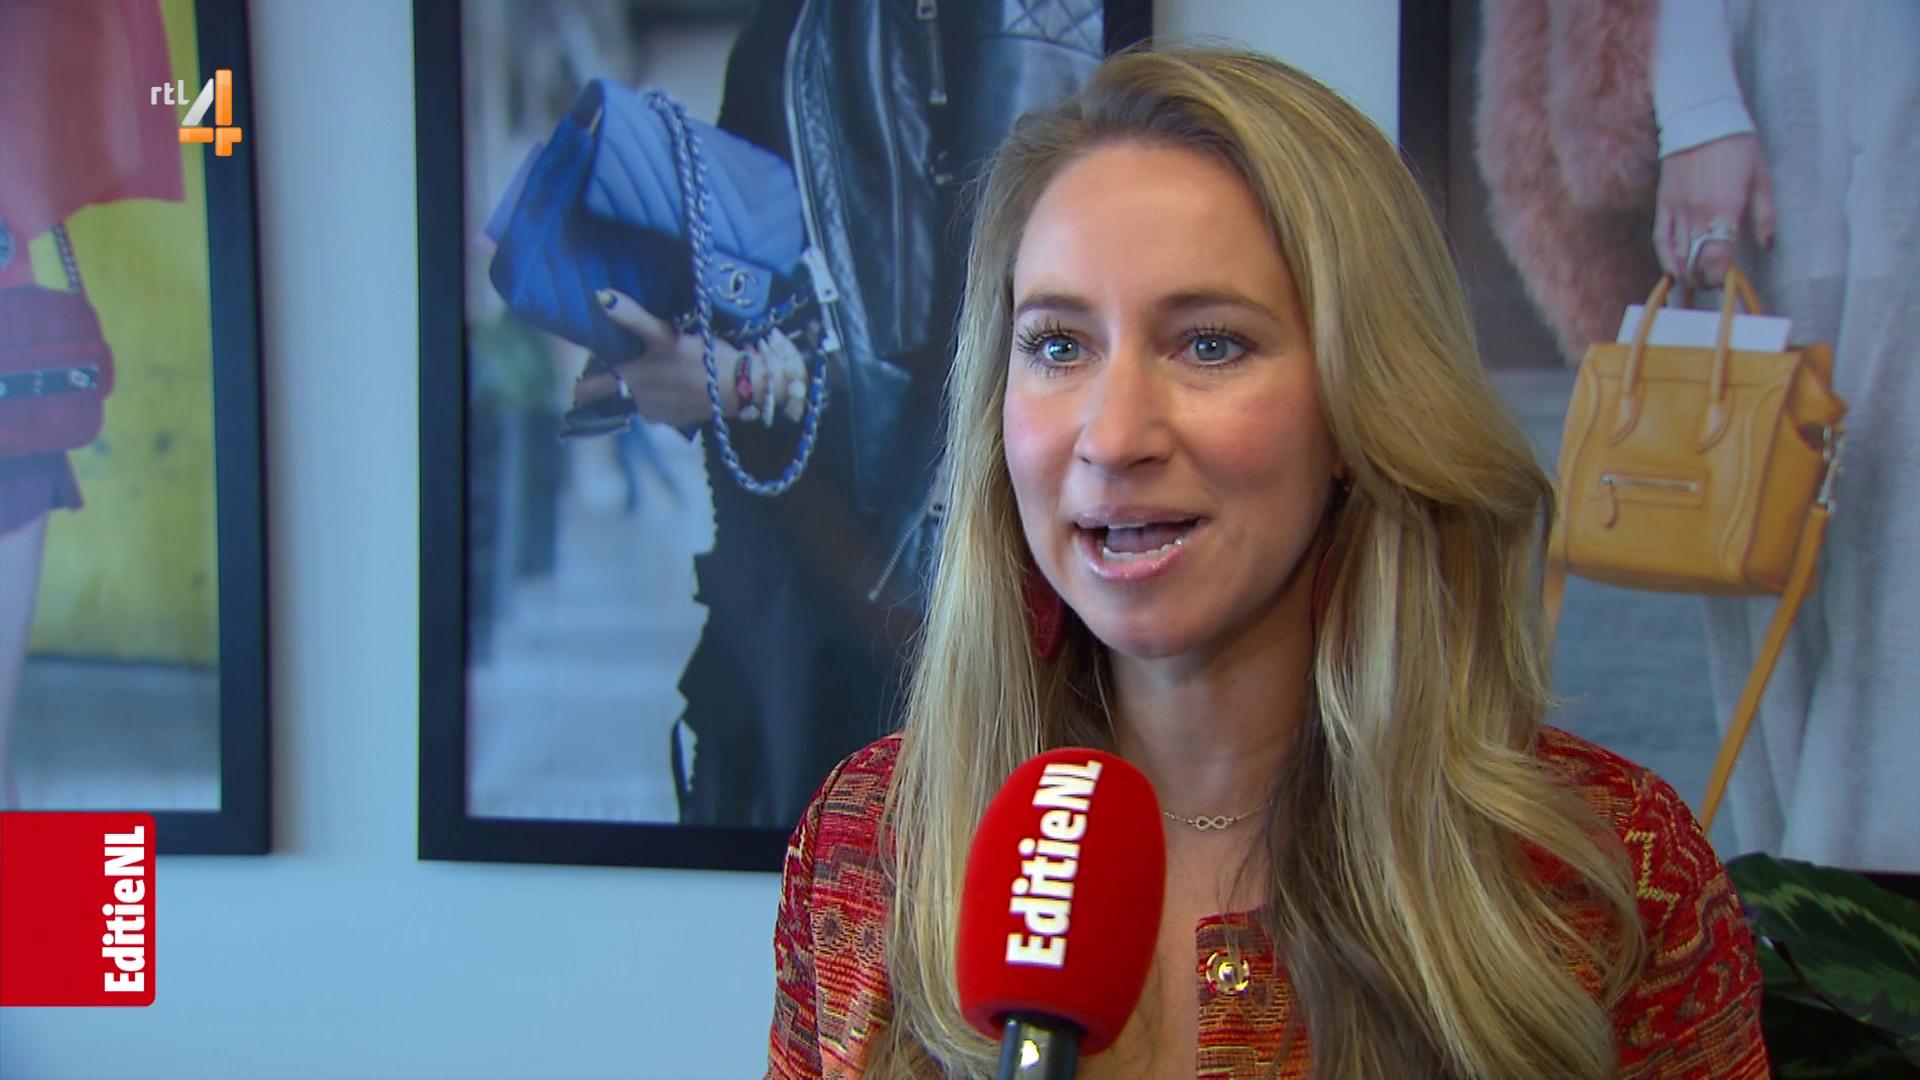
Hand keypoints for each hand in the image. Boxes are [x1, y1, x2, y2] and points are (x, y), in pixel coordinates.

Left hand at [572, 288, 745, 428]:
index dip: (584, 379)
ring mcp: (658, 415)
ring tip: (659, 367)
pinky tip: (678, 381)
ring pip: (638, 400)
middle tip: (628, 362)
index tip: (591, 366)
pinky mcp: (677, 421)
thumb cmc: (700, 359)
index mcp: (630, 381)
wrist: (739, 387)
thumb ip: (632, 317)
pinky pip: (661, 407)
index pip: (587, 391)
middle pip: (613, 395)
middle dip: (615, 382)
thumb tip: (600, 297)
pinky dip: (664, 396)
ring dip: (643, 387)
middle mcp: (637, 403)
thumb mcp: (664, 334)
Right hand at [1653, 133, 1775, 289]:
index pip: (1718, 257)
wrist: (1702, 120)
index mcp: (1726, 209)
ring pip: (1678, 254)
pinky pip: (1661, 239)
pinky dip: (1666, 258)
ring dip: (1687, 272)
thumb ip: (1765, 214)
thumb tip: (1766, 243)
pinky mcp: (1665, 204)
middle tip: (1713, 282)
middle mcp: (1699, 214)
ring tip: (1695, 281)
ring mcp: (1678, 210)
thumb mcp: (1761, 177)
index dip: (1720, 276)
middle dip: (1705, 278)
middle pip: (1697, 261)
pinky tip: (1673, 270)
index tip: (1726, 283)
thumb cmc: (1738, 146)